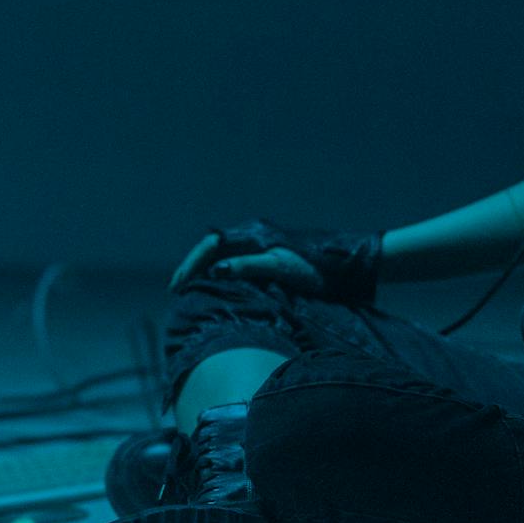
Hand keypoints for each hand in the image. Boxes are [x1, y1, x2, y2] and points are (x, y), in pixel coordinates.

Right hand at [169, 221, 381, 304]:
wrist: (347, 264)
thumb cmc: (317, 268)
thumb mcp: (282, 268)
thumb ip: (248, 266)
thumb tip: (215, 270)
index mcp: (254, 232)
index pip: (211, 245)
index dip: (191, 265)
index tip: (178, 286)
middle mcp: (254, 233)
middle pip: (213, 247)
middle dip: (192, 266)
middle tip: (176, 289)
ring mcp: (263, 241)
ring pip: (223, 253)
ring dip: (205, 269)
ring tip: (190, 289)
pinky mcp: (271, 252)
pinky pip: (236, 259)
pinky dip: (221, 271)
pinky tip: (217, 286)